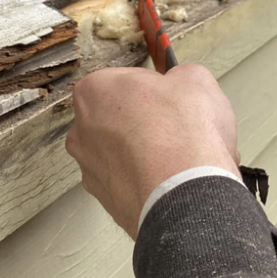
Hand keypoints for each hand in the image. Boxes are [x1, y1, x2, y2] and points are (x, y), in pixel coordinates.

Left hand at [66, 63, 240, 239]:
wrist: (186, 194)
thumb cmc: (184, 132)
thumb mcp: (195, 79)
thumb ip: (179, 76)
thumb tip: (180, 83)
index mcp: (94, 90)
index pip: (123, 81)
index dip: (153, 89)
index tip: (171, 99)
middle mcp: (81, 130)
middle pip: (117, 118)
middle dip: (144, 122)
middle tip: (176, 128)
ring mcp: (89, 169)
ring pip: (121, 153)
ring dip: (145, 154)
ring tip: (179, 160)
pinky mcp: (105, 201)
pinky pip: (128, 182)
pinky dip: (146, 181)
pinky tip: (172, 183)